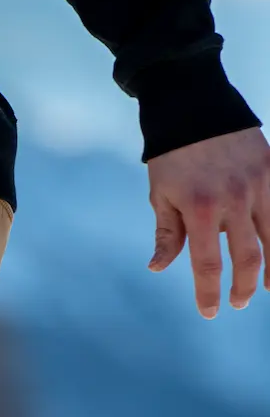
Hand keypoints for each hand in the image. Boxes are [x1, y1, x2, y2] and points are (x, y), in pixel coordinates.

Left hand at [148, 127, 269, 317]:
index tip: (210, 313)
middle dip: (244, 286)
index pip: (207, 264)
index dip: (209, 294)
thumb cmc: (172, 155)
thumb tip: (158, 268)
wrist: (195, 103)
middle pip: (248, 257)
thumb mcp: (161, 195)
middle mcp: (233, 199)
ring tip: (267, 286)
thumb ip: (167, 234)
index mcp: (200, 209)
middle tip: (239, 302)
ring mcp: (258, 183)